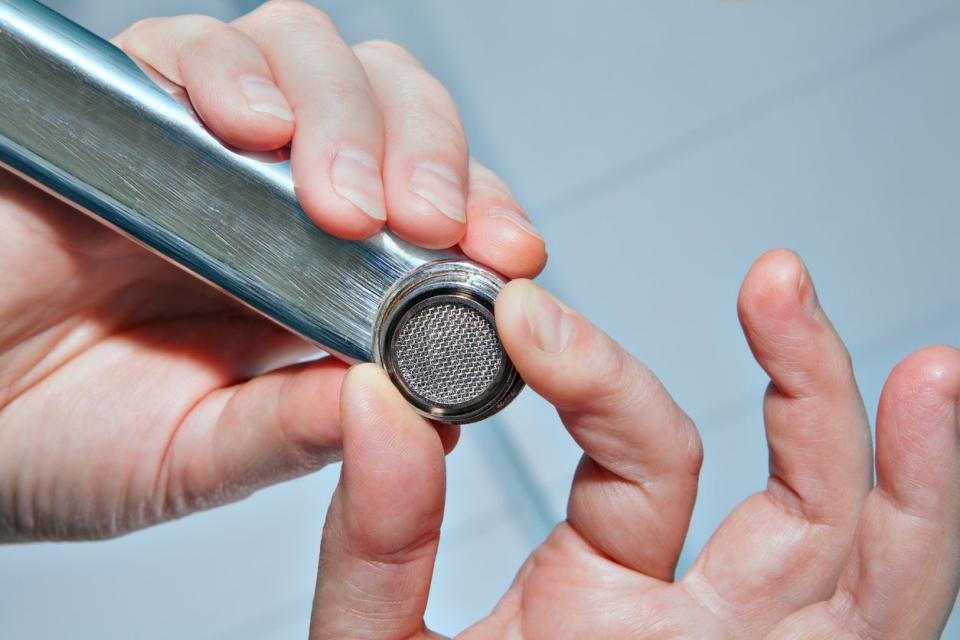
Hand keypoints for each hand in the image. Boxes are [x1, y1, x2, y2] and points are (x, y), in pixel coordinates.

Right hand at [0, 1, 544, 540]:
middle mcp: (265, 199)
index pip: (427, 210)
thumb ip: (293, 428)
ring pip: (310, 58)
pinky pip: (185, 50)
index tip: (511, 254)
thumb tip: (409, 408)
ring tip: (342, 202)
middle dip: (431, 156)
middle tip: (429, 224)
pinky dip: (231, 72)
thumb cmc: (47, 438)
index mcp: (307, 276)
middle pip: (391, 112)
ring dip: (347, 116)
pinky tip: (252, 127)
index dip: (480, 217)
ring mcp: (196, 148)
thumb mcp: (194, 455)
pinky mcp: (117, 112)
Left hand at [309, 250, 959, 638]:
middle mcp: (688, 621)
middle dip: (794, 376)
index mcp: (593, 591)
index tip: (520, 315)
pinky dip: (921, 515)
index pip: (627, 449)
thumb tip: (378, 400)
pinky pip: (886, 617)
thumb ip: (378, 536)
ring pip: (853, 547)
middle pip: (777, 487)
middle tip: (773, 277)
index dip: (585, 371)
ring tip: (902, 352)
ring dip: (878, 436)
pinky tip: (929, 416)